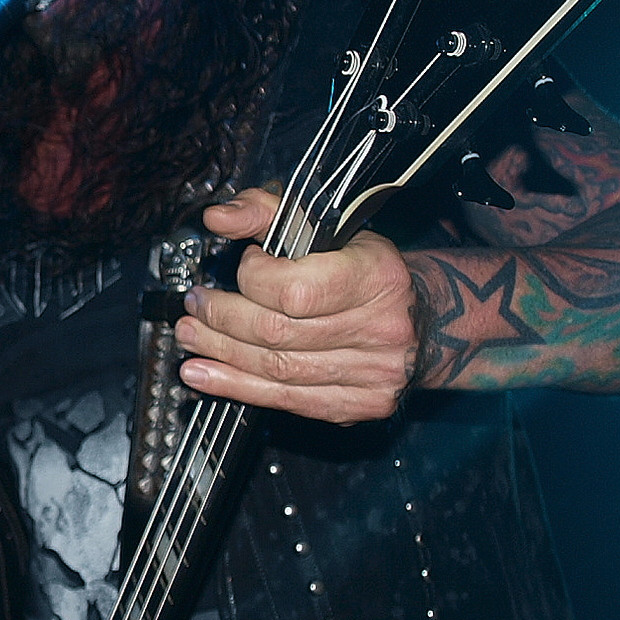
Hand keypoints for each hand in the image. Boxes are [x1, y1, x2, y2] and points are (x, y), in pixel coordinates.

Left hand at [175, 190, 420, 423]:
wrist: (428, 319)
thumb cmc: (367, 269)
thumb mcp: (328, 227)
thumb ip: (268, 213)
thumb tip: (217, 218)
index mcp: (378, 276)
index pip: (294, 290)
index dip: (252, 279)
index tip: (243, 265)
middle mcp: (382, 328)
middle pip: (278, 332)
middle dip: (222, 319)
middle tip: (195, 306)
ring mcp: (374, 373)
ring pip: (277, 370)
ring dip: (221, 354)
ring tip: (191, 338)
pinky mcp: (361, 405)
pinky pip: (287, 401)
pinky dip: (237, 388)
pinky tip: (205, 376)